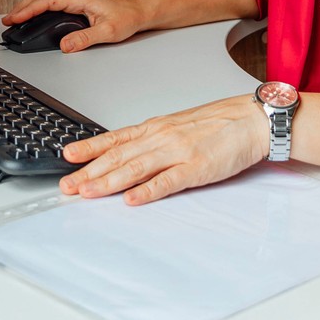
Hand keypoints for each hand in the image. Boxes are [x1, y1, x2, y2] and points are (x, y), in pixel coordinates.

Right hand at [1, 0, 147, 53]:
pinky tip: (32, 15)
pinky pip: (51, 2)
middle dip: (22, 7)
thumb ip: (85, 39)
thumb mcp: (107, 32)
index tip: (15, 17)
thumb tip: (65, 46)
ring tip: (14, 18)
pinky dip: (38, 7)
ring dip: (28, 6)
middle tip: (7, 20)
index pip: (48, 1)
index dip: (28, 9)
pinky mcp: (76, 3)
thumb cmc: (126, 18)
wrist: (138, 12)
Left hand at [59, 96, 268, 204]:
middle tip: (67, 185)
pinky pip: (168, 181)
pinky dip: (148, 191)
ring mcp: (179, 152)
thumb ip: (154, 139)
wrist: (252, 120)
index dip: (90, 148)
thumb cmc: (220, 123)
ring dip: (108, 182)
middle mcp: (162, 137)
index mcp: (157, 127)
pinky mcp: (197, 168)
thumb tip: (129, 152)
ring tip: (88, 193)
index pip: (115, 138)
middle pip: (119, 156)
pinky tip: (131, 199)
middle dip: (90, 171)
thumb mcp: (179, 125)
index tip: (68, 156)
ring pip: (136, 168)